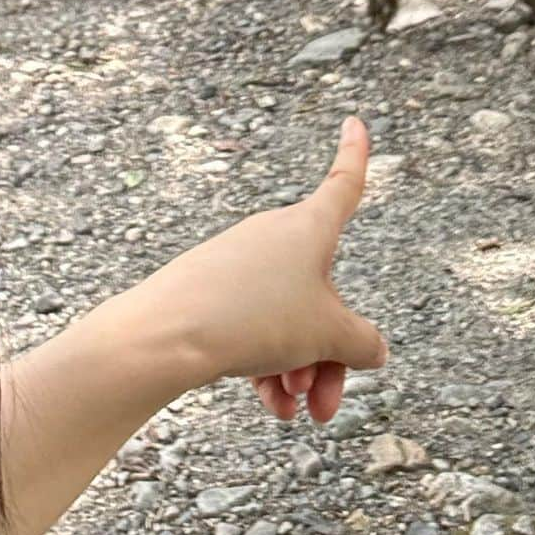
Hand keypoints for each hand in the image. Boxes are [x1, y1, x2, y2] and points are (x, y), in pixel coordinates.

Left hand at [139, 116, 386, 423]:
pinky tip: (270, 405)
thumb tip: (371, 349)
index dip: (356, 154)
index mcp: (310, 227)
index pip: (344, 182)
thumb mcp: (327, 335)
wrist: (163, 336)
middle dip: (330, 353)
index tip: (355, 122)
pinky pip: (253, 326)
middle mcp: (275, 236)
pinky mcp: (209, 291)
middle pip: (322, 292)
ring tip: (295, 412)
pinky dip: (267, 366)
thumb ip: (361, 342)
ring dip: (301, 369)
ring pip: (287, 318)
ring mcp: (239, 264)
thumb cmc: (251, 317)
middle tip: (326, 406)